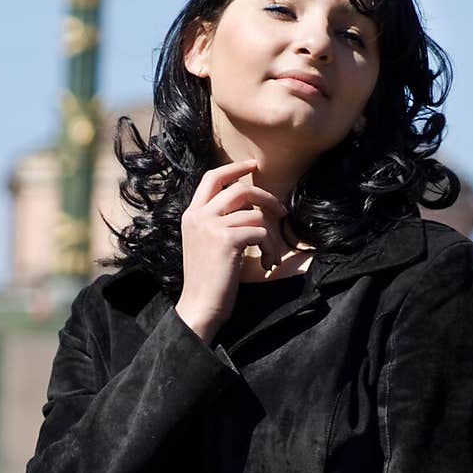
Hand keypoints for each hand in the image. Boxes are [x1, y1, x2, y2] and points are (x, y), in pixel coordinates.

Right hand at [175, 158, 290, 339]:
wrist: (199, 306)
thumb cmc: (207, 281)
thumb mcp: (204, 244)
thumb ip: (216, 222)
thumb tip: (248, 208)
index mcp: (191, 214)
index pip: (212, 178)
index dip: (234, 168)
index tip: (252, 166)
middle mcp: (199, 216)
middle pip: (239, 189)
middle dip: (265, 197)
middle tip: (280, 210)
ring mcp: (211, 226)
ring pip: (255, 214)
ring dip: (271, 235)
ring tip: (272, 254)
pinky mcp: (227, 240)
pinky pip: (261, 232)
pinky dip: (270, 248)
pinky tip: (268, 264)